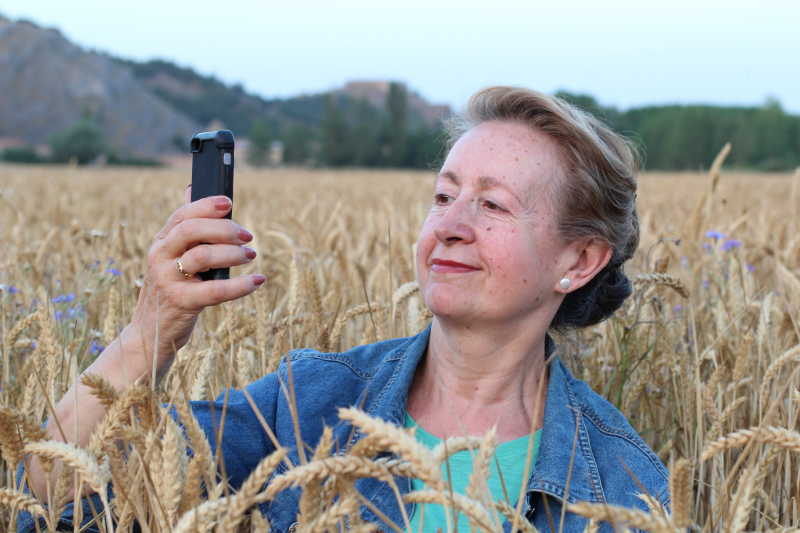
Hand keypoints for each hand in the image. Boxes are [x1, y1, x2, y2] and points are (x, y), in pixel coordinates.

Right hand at [127, 186, 264, 373]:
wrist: (151, 333)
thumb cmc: (172, 289)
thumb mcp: (174, 257)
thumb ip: (185, 229)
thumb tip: (192, 189)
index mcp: (161, 242)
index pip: (182, 215)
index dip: (206, 206)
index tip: (229, 203)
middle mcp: (160, 257)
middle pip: (192, 230)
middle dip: (224, 229)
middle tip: (248, 236)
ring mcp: (168, 280)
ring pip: (202, 256)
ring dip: (233, 253)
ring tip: (251, 256)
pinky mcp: (181, 303)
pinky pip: (215, 291)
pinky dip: (240, 285)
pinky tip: (257, 281)